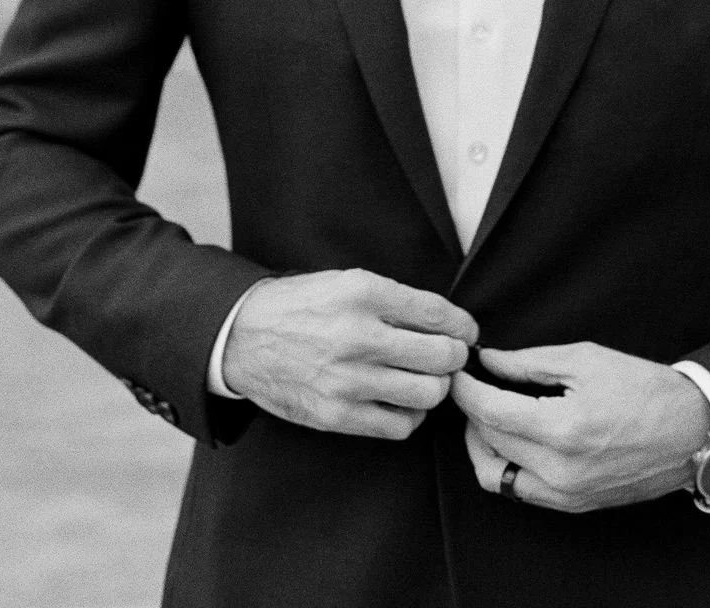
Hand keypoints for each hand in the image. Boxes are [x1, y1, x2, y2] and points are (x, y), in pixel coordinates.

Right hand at [220, 269, 478, 439]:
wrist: (244, 337)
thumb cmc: (303, 306)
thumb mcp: (346, 282)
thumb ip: (394, 301)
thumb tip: (448, 325)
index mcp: (363, 292)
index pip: (436, 313)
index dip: (462, 326)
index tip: (466, 332)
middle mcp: (357, 335)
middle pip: (440, 357)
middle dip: (454, 358)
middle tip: (449, 357)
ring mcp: (347, 379)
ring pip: (427, 395)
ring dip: (435, 388)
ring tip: (425, 379)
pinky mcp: (336, 415)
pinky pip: (399, 426)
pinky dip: (410, 416)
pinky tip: (400, 401)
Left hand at [450, 343, 709, 512]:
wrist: (690, 431)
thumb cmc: (644, 389)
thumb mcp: (585, 359)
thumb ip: (529, 362)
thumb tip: (489, 360)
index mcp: (563, 430)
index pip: (490, 413)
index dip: (466, 390)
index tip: (457, 372)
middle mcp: (560, 471)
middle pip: (489, 443)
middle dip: (471, 413)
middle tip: (471, 385)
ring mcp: (567, 495)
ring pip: (497, 478)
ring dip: (482, 445)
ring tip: (487, 414)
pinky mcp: (574, 506)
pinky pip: (522, 492)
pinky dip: (507, 465)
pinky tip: (513, 438)